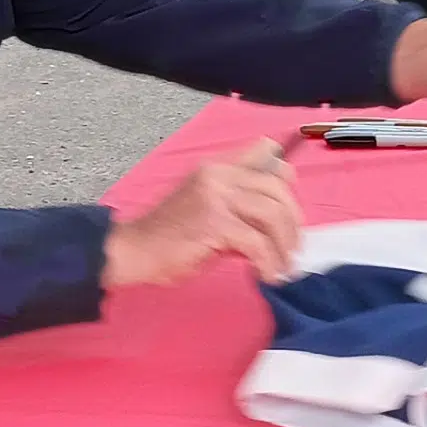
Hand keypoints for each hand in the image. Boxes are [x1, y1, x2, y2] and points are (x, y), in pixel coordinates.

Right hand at [102, 139, 301, 287]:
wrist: (133, 250)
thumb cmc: (168, 236)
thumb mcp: (206, 209)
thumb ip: (236, 208)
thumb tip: (273, 224)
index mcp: (218, 167)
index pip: (264, 150)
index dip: (285, 176)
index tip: (290, 207)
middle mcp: (219, 174)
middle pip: (277, 187)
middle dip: (293, 221)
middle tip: (293, 248)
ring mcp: (216, 196)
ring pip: (272, 213)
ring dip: (284, 244)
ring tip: (283, 266)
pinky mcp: (214, 223)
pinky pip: (256, 242)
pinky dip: (268, 262)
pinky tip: (266, 276)